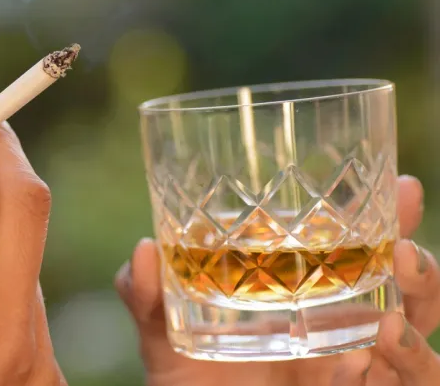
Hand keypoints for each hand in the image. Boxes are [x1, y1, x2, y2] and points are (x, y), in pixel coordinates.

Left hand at [115, 176, 439, 384]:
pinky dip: (382, 379)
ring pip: (419, 357)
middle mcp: (345, 334)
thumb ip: (148, 297)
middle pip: (413, 300)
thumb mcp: (165, 337)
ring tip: (387, 326)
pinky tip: (353, 366)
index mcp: (310, 299)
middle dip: (425, 273)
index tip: (402, 188)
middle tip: (404, 251)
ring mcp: (356, 375)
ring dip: (414, 339)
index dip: (395, 222)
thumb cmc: (190, 380)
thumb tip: (144, 250)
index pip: (368, 254)